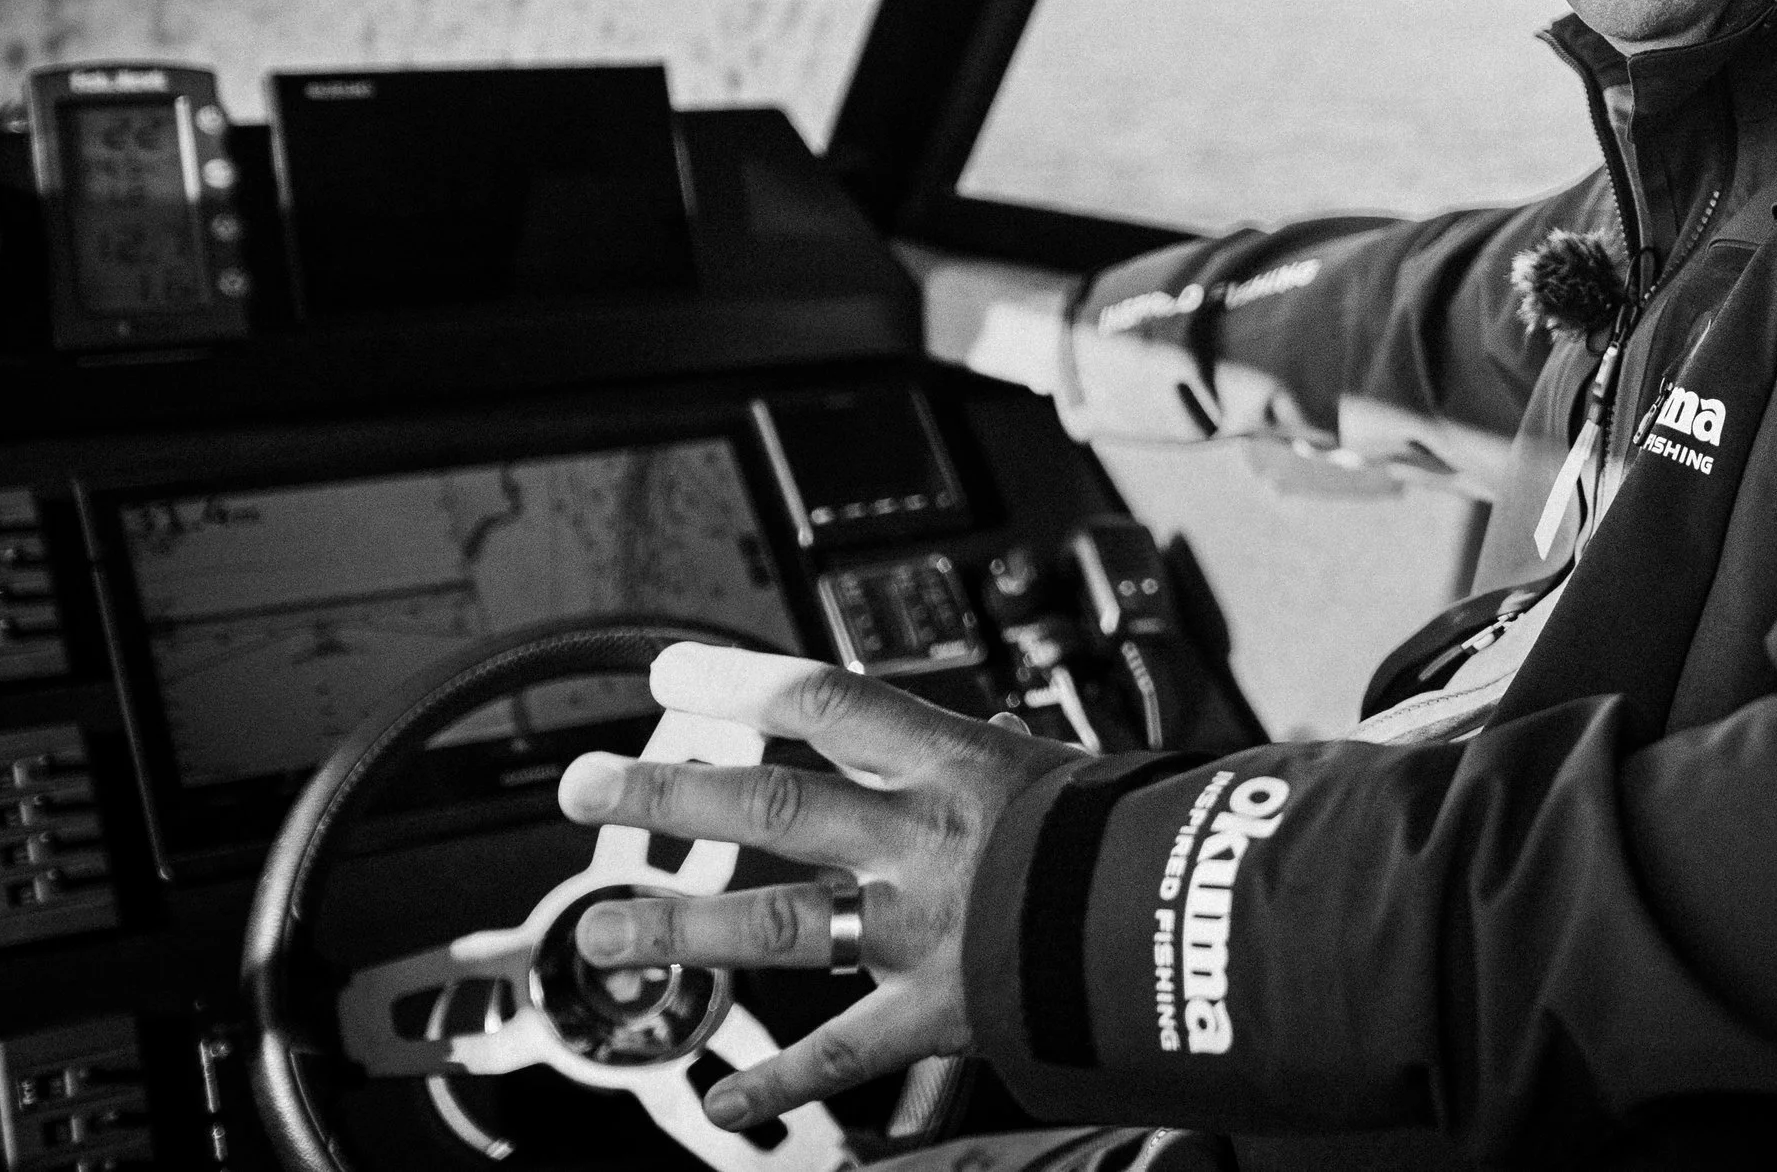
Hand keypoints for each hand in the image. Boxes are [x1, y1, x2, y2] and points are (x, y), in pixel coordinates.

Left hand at [556, 644, 1085, 1129]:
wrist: (1191, 921)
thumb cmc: (1136, 829)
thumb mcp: (1064, 765)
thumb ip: (1001, 754)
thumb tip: (982, 728)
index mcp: (955, 761)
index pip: (824, 699)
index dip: (739, 680)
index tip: (670, 671)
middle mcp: (921, 837)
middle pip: (771, 802)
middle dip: (669, 791)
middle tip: (586, 786)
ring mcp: (919, 926)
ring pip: (778, 923)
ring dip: (681, 926)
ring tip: (603, 931)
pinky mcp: (935, 1009)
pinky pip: (841, 1053)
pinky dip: (779, 1082)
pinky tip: (720, 1104)